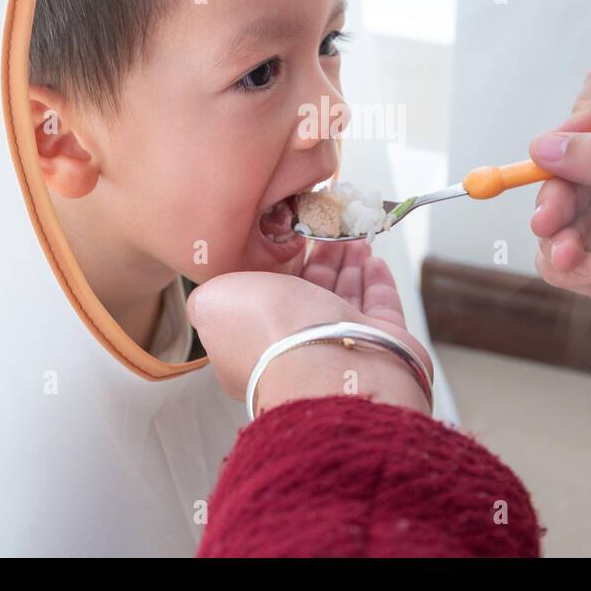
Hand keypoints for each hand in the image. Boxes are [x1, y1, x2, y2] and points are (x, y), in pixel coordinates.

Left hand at [186, 241, 433, 414]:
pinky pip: (380, 308)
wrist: (326, 364)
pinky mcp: (381, 344)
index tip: (290, 236)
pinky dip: (377, 281)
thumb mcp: (212, 303)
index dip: (278, 265)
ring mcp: (342, 346)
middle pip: (309, 293)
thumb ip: (209, 295)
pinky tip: (373, 259)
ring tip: (352, 234)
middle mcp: (298, 347)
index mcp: (255, 342)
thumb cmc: (267, 332)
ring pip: (344, 298)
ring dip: (348, 263)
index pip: (267, 298)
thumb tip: (214, 295)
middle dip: (319, 258)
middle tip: (328, 227)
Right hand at [527, 64, 590, 402]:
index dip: (581, 114)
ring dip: (553, 230)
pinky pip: (559, 256)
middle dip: (554, 186)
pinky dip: (562, 264)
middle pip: (566, 157)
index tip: (570, 147)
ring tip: (571, 253)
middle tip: (553, 216)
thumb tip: (546, 146)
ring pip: (555, 208)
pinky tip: (588, 274)